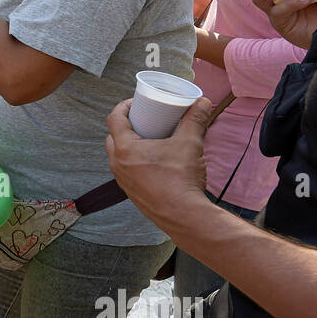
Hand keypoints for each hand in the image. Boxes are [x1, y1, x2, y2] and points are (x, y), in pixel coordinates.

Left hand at [104, 98, 212, 233]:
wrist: (184, 215)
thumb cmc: (181, 178)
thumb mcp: (190, 143)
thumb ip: (195, 120)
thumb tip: (203, 102)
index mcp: (125, 149)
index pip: (114, 119)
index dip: (123, 106)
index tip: (135, 102)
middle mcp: (118, 165)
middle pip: (113, 137)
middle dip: (124, 126)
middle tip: (143, 120)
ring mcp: (123, 181)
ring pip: (118, 156)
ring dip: (128, 145)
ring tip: (147, 140)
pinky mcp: (131, 193)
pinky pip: (126, 171)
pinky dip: (133, 162)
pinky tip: (150, 162)